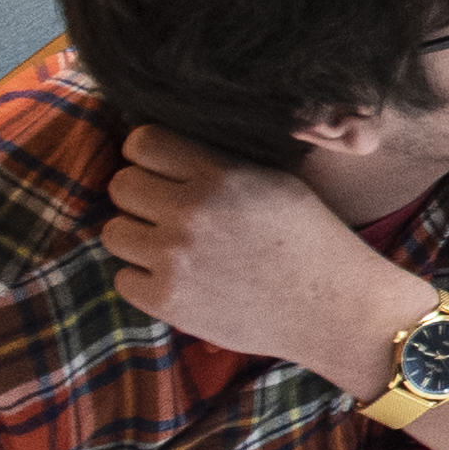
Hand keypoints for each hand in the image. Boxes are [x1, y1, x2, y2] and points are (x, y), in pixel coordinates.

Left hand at [102, 128, 415, 387]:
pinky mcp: (167, 301)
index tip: (162, 170)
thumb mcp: (275, 182)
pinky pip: (122, 279)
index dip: (148, 155)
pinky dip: (145, 281)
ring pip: (114, 232)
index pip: (142, 142)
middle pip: (120, 185)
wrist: (335, 307)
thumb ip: (218, 164)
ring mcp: (175, 259)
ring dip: (138, 239)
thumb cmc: (311, 240)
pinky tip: (181, 281)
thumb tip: (162, 152)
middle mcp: (192, 212)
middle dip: (141, 197)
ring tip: (174, 250)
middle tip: (169, 213)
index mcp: (221, 176)